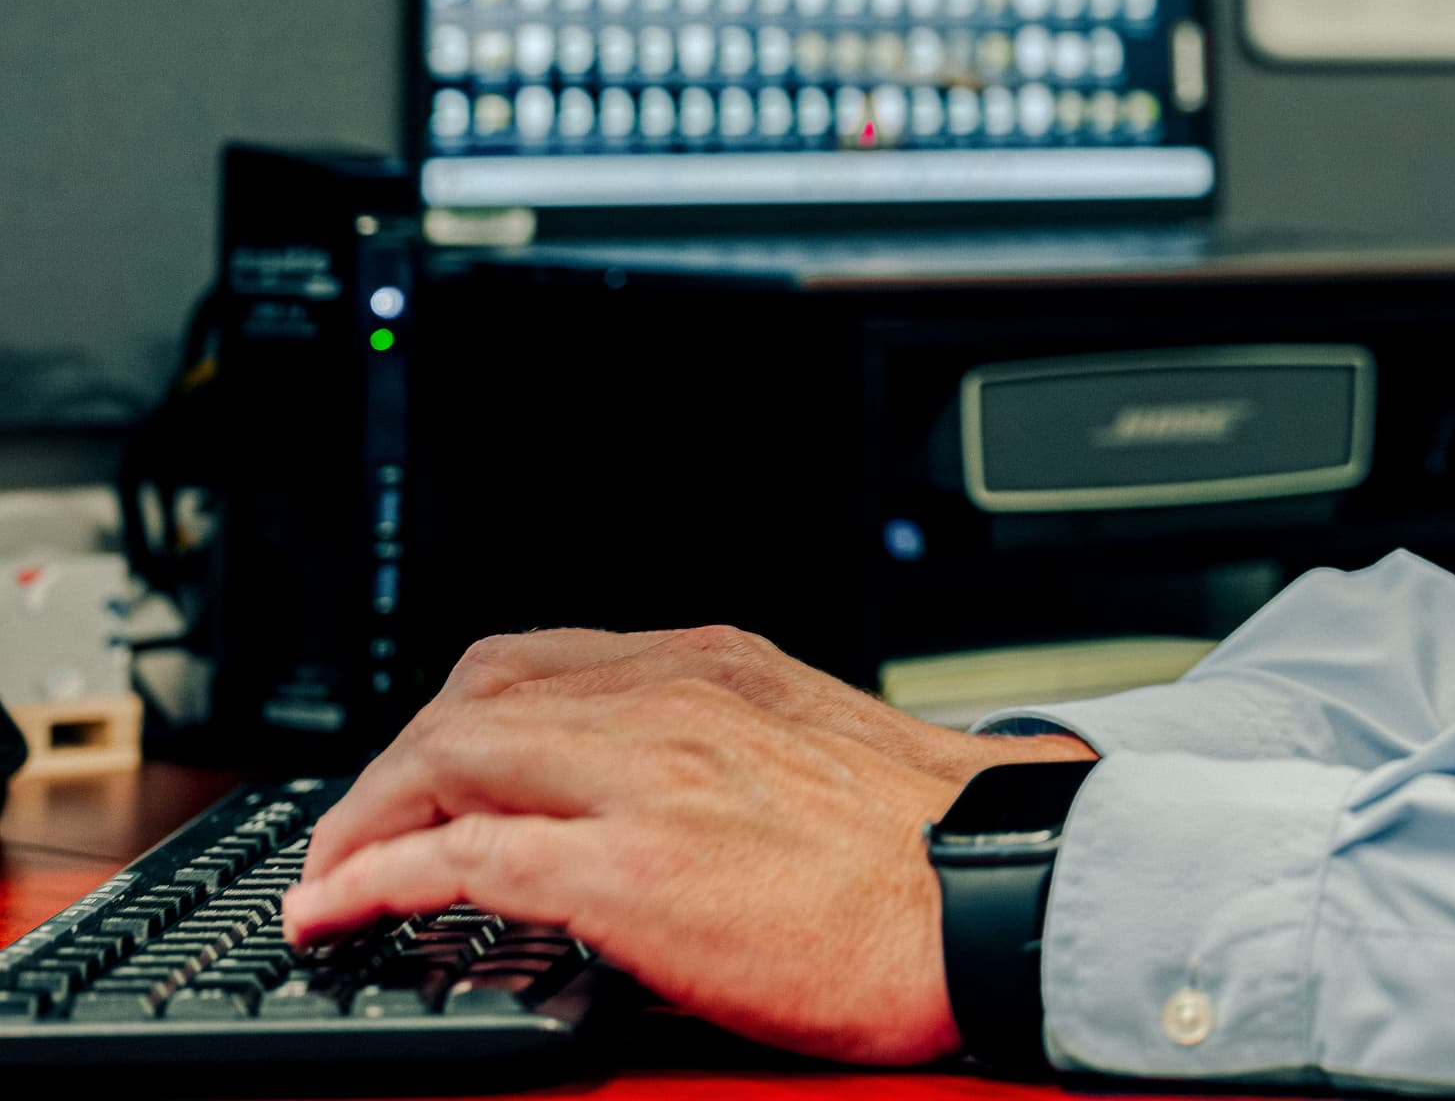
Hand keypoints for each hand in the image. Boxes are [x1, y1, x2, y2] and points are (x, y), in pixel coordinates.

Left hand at [285, 633, 1090, 1063]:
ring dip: (368, 816)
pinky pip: (461, 857)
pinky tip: (343, 908)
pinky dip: (378, 877)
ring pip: (450, 757)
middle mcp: (672, 700)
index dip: (455, 719)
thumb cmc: (939, 845)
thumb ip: (738, 744)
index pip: (537, 662)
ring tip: (336, 874)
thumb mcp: (822, 747)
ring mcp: (645, 780)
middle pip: (471, 698)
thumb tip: (689, 787)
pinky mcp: (628, 871)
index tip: (427, 771)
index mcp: (720, 668)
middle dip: (394, 767)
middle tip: (360, 832)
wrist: (1003, 891)